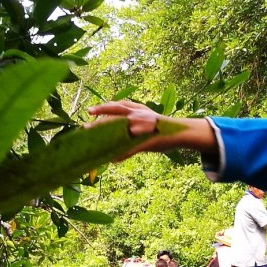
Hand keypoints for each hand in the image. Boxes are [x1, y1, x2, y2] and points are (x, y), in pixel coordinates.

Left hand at [86, 100, 215, 159]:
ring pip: (122, 130)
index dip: (103, 108)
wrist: (181, 132)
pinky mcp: (148, 141)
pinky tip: (113, 160)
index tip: (90, 111)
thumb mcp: (146, 121)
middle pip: (116, 114)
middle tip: (85, 125)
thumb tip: (119, 131)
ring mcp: (143, 127)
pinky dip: (122, 155)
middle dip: (100, 119)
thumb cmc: (161, 128)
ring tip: (94, 143)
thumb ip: (132, 123)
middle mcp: (139, 115)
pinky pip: (132, 149)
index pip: (117, 106)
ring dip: (108, 137)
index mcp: (138, 109)